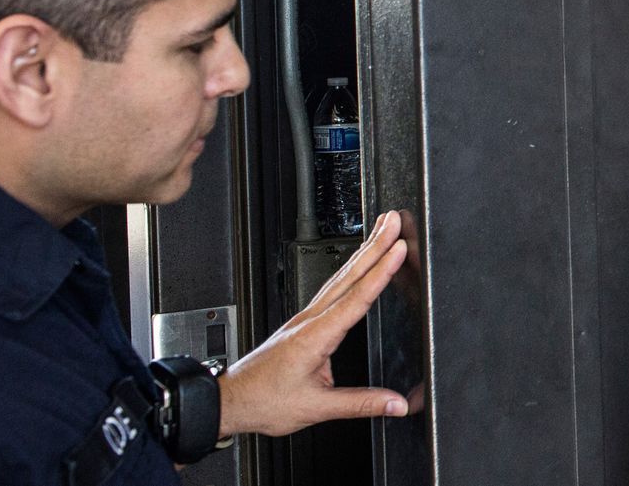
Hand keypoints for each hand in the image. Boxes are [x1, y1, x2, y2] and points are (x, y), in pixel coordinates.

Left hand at [217, 212, 411, 437]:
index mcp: (315, 336)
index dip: (380, 271)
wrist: (230, 401)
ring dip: (362, 251)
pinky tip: (357, 265)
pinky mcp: (302, 323)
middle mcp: (309, 320)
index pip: (356, 297)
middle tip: (393, 221)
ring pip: (338, 277)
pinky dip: (349, 270)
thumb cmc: (263, 401)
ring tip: (381, 231)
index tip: (398, 249)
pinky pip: (331, 288)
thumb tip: (396, 403)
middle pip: (348, 275)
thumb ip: (360, 403)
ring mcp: (304, 318)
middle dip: (374, 245)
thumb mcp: (315, 407)